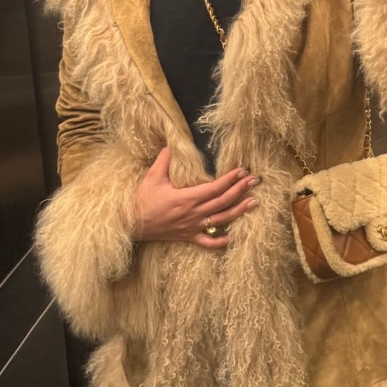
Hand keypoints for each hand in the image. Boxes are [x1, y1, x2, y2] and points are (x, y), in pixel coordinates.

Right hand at [131, 147, 259, 248]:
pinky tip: (233, 237)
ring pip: (221, 220)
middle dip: (241, 190)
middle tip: (255, 182)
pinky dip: (221, 241)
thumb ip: (164, 160)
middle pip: (223, 201)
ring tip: (254, 203)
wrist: (131, 224)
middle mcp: (193, 213)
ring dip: (239, 211)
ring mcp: (192, 227)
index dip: (230, 179)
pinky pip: (208, 242)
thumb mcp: (152, 176)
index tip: (242, 171)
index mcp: (186, 198)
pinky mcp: (188, 237)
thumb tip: (171, 143)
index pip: (215, 187)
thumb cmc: (141, 199)